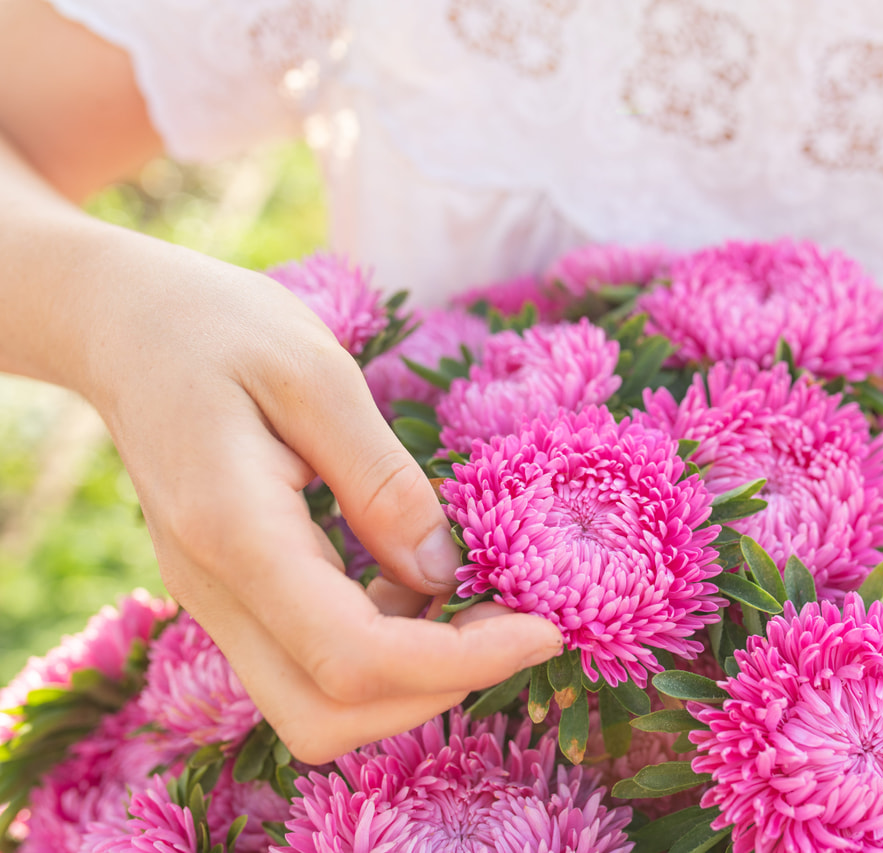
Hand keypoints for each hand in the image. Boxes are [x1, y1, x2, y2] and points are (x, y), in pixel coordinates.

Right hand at [84, 243, 562, 763]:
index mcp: (235, 533)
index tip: (544, 629)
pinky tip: (422, 582)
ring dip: (413, 679)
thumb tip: (442, 570)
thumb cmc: (219, 329)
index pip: (355, 658)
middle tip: (515, 622)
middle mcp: (215, 593)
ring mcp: (216, 605)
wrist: (123, 330)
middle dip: (438, 690)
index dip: (461, 664)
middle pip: (329, 717)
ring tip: (479, 600)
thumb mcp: (316, 372)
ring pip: (317, 709)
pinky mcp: (233, 599)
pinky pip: (310, 665)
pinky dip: (385, 651)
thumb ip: (382, 479)